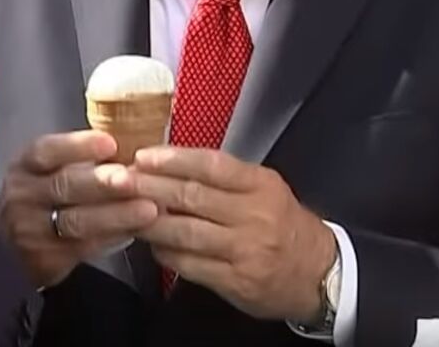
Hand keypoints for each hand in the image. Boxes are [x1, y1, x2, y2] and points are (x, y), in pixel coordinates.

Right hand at [0, 131, 158, 287]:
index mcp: (26, 166)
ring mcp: (32, 230)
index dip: (78, 146)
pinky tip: (136, 230)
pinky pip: (85, 247)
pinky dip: (113, 237)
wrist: (6, 246)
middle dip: (102, 183)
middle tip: (132, 179)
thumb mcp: (44, 171)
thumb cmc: (40, 197)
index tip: (109, 143)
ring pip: (76, 221)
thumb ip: (78, 160)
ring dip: (115, 214)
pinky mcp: (46, 259)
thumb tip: (130, 148)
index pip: (47, 151)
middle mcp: (24, 196)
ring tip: (148, 209)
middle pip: (63, 186)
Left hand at [101, 147, 335, 323]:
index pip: (212, 166)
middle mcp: (254, 216)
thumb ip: (223, 178)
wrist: (320, 273)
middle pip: (192, 197)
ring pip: (186, 232)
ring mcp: (246, 251)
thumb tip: (168, 163)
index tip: (142, 155)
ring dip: (150, 220)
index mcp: (260, 185)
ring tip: (124, 210)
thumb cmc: (283, 223)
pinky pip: (191, 265)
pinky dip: (166, 253)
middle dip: (150, 186)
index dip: (174, 159)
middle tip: (118, 179)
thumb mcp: (264, 188)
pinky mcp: (237, 282)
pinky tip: (150, 243)